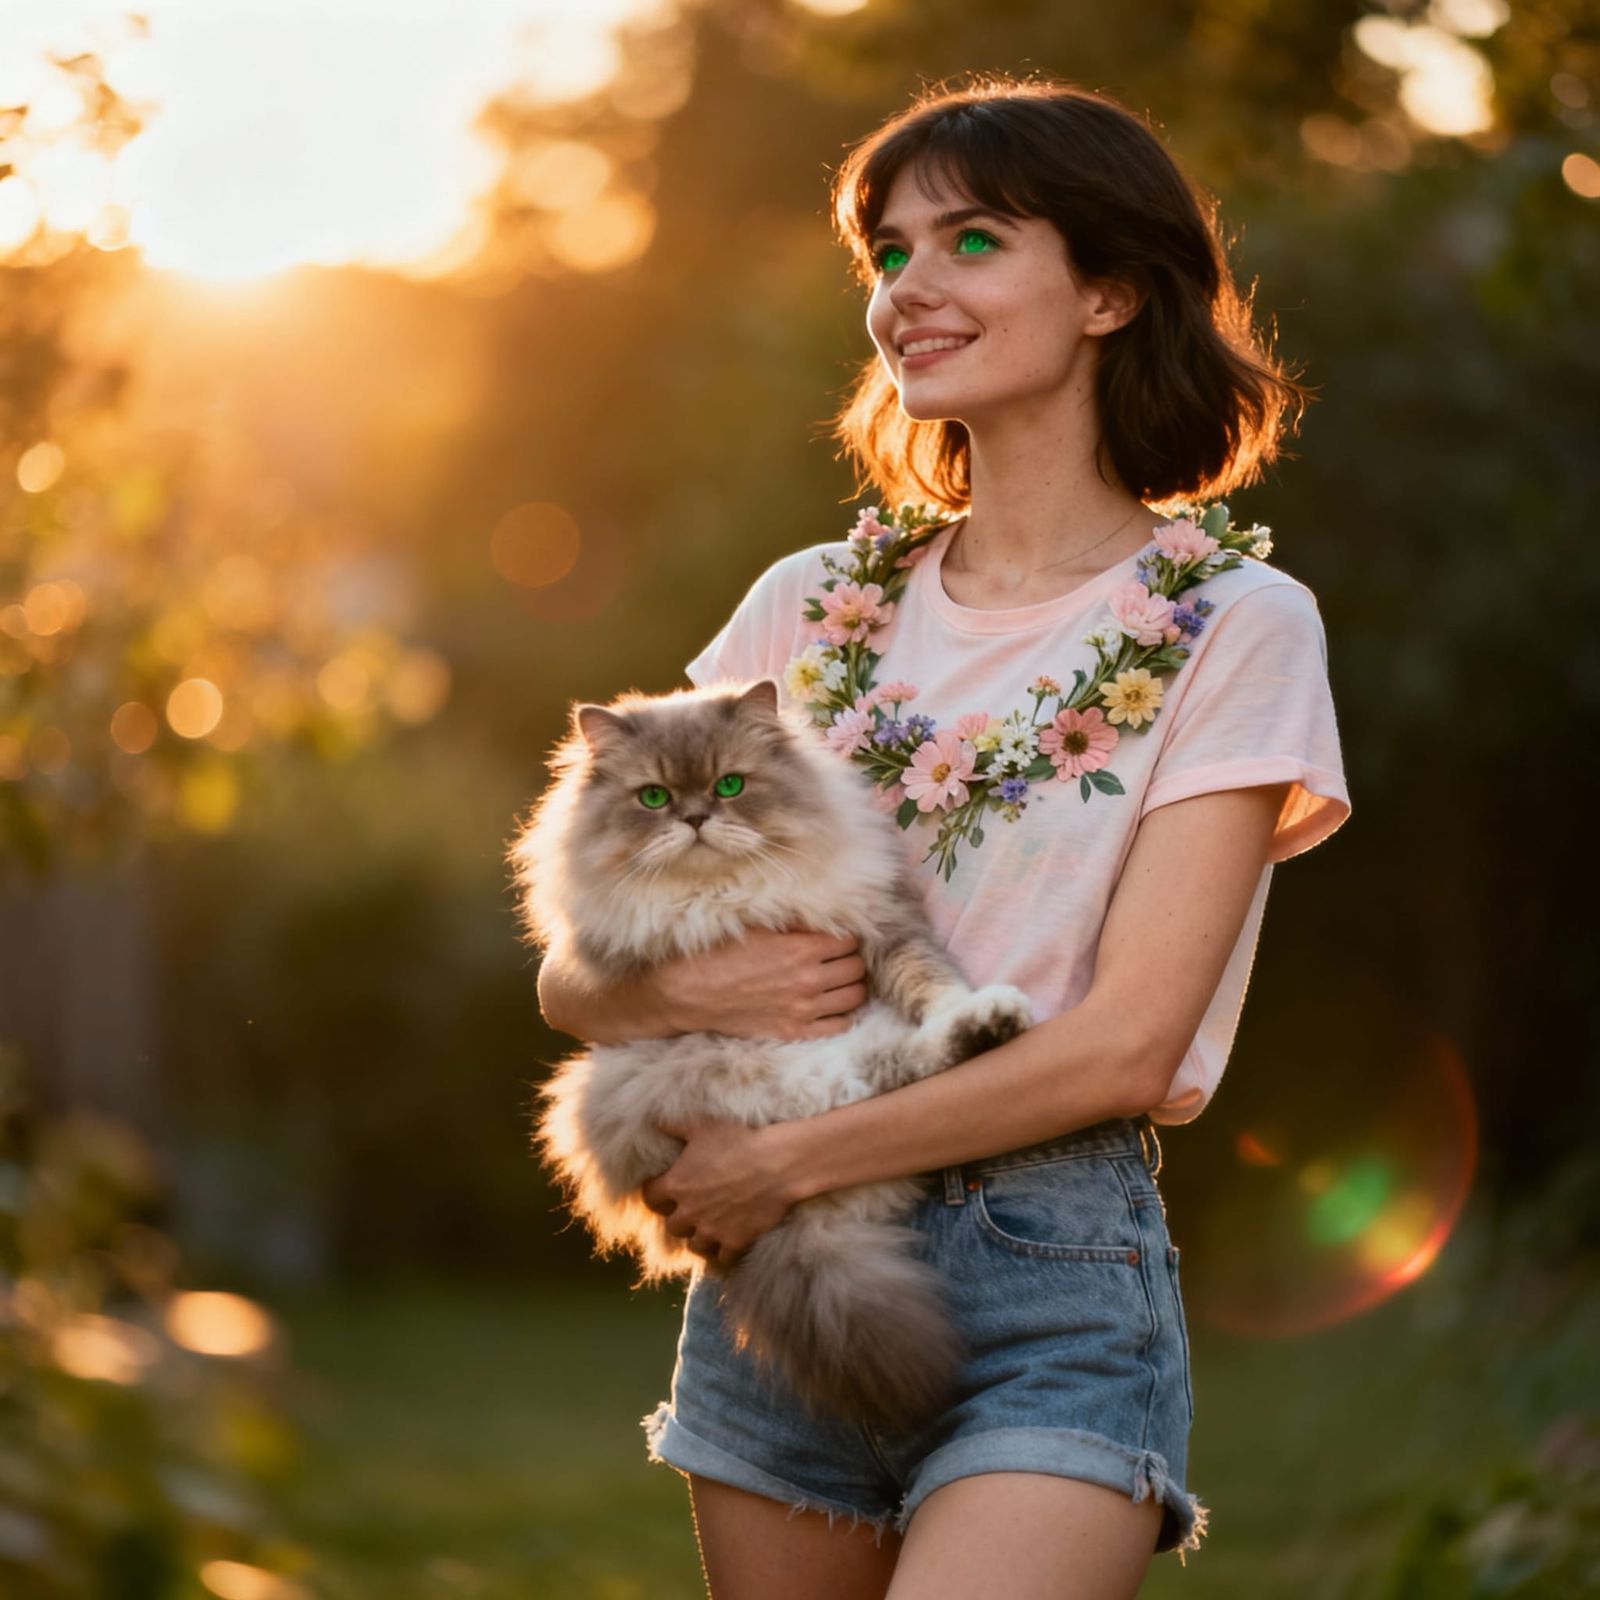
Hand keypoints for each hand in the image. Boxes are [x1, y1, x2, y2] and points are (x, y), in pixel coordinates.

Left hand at [639, 1116, 801, 1264]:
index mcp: (677, 1184)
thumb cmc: (739, 1139)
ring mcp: (712, 1230)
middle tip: (690, 1209)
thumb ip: (673, 1124)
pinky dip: (721, 1257)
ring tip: (707, 1229)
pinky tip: (725, 1250)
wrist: (778, 1163)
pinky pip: (720, 1261)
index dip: (655, 1194)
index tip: (664, 1191)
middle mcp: (689, 1212)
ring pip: (694, 1246)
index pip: (650, 1198)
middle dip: (679, 1218)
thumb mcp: (703, 1125)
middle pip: (672, 1226)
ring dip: (698, 1238)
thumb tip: (654, 1121)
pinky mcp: (734, 1242)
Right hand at [650, 925, 867, 1040]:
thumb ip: (793, 923)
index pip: (849, 941)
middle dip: (850, 959)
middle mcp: (809, 980)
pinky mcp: (794, 1031)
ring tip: (837, 980)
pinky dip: (842, 1014)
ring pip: (855, 996)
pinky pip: (839, 1025)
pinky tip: (830, 1005)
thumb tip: (821, 917)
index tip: (835, 938)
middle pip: (856, 967)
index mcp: (802, 949)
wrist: (688, 993)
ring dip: (850, 985)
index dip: (844, 937)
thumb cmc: (718, 954)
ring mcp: (804, 1009)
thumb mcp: (756, 926)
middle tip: (836, 958)